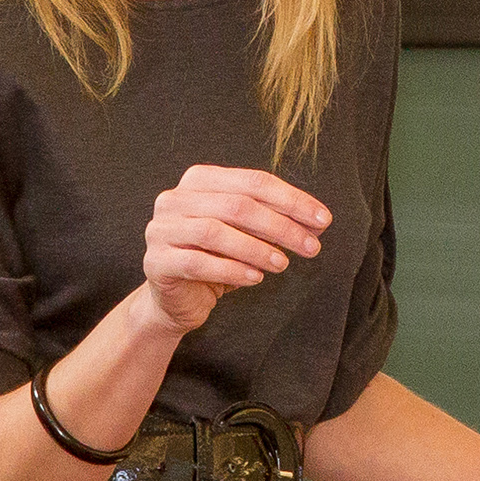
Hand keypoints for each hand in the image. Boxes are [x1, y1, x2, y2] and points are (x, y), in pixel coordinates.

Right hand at [139, 164, 331, 334]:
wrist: (176, 299)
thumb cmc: (216, 259)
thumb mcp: (249, 236)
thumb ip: (277, 223)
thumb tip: (319, 222)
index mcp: (200, 180)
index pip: (253, 182)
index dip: (292, 200)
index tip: (323, 219)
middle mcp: (175, 199)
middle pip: (237, 205)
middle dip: (280, 226)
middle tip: (311, 246)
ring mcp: (161, 229)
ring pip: (215, 232)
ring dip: (257, 249)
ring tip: (283, 264)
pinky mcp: (155, 261)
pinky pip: (197, 262)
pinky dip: (231, 270)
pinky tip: (256, 278)